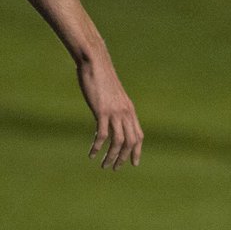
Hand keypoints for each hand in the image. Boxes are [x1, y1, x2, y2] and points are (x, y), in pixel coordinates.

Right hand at [78, 51, 143, 169]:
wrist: (95, 61)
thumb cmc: (101, 77)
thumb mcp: (112, 96)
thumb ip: (114, 109)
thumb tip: (109, 120)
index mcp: (129, 110)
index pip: (139, 135)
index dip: (137, 151)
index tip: (134, 163)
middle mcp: (125, 113)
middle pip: (130, 142)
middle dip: (123, 158)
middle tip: (114, 168)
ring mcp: (114, 112)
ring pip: (117, 142)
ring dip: (111, 157)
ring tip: (104, 166)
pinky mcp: (102, 111)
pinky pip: (102, 135)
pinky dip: (97, 147)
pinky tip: (92, 154)